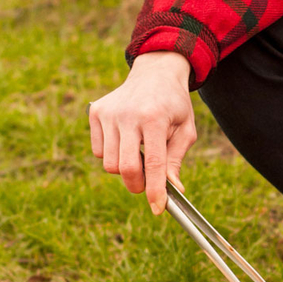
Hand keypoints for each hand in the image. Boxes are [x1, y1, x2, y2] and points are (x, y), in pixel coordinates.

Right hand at [89, 51, 196, 214]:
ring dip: (124, 168)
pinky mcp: (96, 112)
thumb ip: (176, 160)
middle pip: (126, 168)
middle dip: (137, 184)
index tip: (158, 209)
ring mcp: (109, 113)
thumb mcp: (186, 130)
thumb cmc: (174, 105)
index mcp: (155, 118)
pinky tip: (125, 139)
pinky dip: (110, 154)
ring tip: (138, 153)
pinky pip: (98, 151)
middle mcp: (128, 114)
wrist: (155, 73)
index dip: (156, 190)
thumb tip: (174, 189)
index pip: (153, 163)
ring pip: (109, 163)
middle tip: (147, 184)